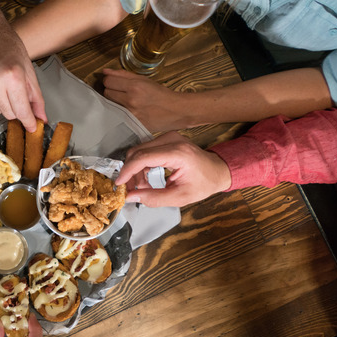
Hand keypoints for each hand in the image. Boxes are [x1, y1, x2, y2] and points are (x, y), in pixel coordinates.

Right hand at [0, 28, 45, 131]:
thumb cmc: (7, 45)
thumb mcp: (27, 68)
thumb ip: (36, 96)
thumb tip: (41, 118)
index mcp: (13, 77)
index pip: (22, 111)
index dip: (29, 121)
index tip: (32, 127)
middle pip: (8, 114)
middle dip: (15, 108)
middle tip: (15, 94)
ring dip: (1, 103)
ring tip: (1, 85)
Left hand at [102, 68, 190, 131]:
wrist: (176, 111)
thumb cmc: (161, 94)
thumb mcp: (144, 80)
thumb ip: (123, 75)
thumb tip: (105, 71)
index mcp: (135, 87)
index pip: (108, 81)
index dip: (110, 80)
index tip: (115, 82)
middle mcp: (131, 100)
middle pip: (106, 93)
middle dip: (112, 91)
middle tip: (122, 92)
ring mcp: (130, 114)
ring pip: (110, 105)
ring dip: (115, 102)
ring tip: (126, 102)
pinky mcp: (131, 124)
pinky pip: (116, 116)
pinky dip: (119, 113)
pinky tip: (128, 111)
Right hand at [116, 131, 230, 207]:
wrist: (218, 170)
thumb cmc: (203, 184)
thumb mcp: (180, 197)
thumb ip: (154, 198)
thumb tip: (131, 197)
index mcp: (178, 153)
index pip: (143, 157)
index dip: (128, 171)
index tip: (119, 184)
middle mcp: (172, 140)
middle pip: (138, 152)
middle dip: (130, 172)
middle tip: (131, 189)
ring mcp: (169, 137)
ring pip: (139, 151)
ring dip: (136, 169)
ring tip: (142, 186)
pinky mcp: (167, 139)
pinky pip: (146, 150)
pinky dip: (142, 165)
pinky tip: (147, 178)